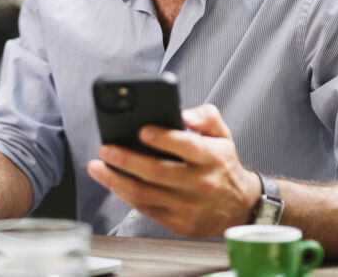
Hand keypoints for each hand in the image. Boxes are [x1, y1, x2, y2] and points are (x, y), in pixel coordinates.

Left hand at [87, 104, 261, 237]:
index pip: (186, 146)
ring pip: (145, 194)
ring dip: (115, 180)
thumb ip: (205, 116)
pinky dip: (125, 196)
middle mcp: (200, 183)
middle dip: (126, 159)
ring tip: (97, 167)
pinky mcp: (178, 223)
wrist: (239, 206)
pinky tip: (113, 183)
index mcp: (212, 157)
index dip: (162, 138)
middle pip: (157, 172)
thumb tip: (184, 114)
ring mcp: (188, 205)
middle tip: (106, 149)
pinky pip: (145, 209)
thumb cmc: (223, 166)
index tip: (141, 130)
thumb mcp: (223, 135)